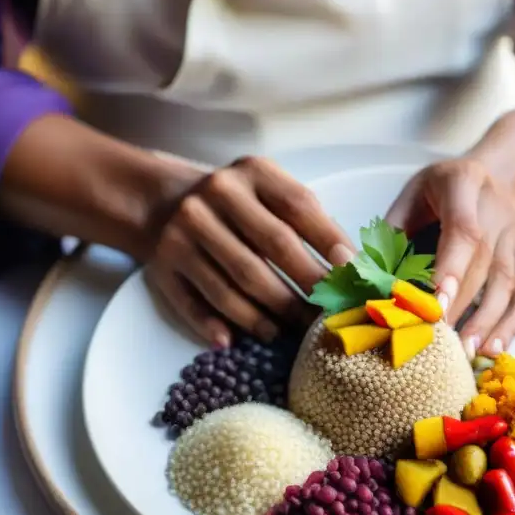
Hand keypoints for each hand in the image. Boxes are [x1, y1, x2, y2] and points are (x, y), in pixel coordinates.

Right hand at [145, 156, 354, 347]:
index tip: (354, 274)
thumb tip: (352, 269)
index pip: (299, 206)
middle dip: (309, 286)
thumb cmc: (237, 207)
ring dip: (269, 315)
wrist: (160, 203)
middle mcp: (216, 195)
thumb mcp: (269, 194)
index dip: (330, 241)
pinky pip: (195, 303)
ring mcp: (185, 229)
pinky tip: (236, 341)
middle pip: (273, 247)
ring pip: (236, 282)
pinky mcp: (163, 263)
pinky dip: (215, 325)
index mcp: (253, 173)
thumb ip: (309, 221)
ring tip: (293, 333)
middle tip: (331, 316)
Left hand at [385, 158, 514, 357]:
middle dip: (462, 307)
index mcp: (463, 184)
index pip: (463, 232)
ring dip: (488, 323)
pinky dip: (511, 324)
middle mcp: (497, 208)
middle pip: (485, 263)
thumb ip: (390, 235)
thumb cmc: (436, 193)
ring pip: (508, 282)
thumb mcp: (408, 198)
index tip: (436, 307)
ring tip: (467, 354)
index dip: (451, 270)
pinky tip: (494, 349)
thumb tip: (365, 279)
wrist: (489, 175)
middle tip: (440, 345)